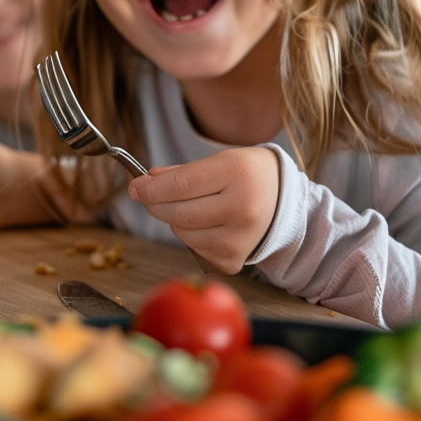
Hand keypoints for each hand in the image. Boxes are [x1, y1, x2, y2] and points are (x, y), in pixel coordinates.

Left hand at [127, 147, 281, 273]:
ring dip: (176, 220)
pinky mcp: (233, 260)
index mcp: (238, 173)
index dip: (151, 188)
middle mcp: (242, 208)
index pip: (180, 185)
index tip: (136, 186)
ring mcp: (239, 238)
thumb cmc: (248, 176)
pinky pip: (194, 248)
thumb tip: (144, 183)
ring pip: (182, 232)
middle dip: (156, 204)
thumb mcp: (221, 160)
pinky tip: (210, 224)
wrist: (285, 203)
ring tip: (194, 207)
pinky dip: (192, 236)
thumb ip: (181, 172)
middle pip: (177, 212)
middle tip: (151, 195)